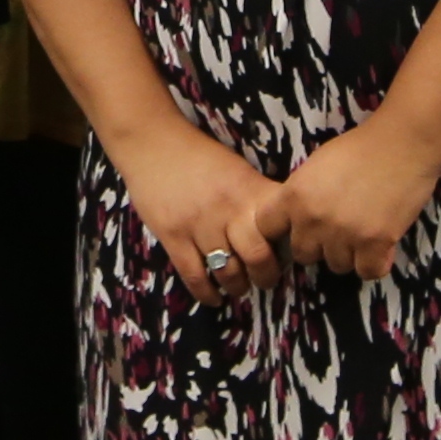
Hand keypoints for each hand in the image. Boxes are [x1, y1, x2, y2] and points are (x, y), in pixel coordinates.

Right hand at [112, 117, 285, 307]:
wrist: (151, 141)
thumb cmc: (199, 156)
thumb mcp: (238, 170)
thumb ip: (257, 198)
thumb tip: (281, 232)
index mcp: (249, 189)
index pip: (281, 227)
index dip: (289, 247)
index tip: (288, 254)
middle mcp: (228, 208)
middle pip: (258, 256)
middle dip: (266, 276)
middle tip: (265, 279)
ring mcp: (198, 224)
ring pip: (227, 271)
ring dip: (238, 286)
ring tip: (239, 286)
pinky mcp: (172, 236)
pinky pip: (194, 276)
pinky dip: (207, 294)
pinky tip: (214, 298)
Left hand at [274, 115, 440, 278]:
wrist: (403, 141)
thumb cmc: (359, 147)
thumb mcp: (315, 166)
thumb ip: (301, 194)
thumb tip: (294, 219)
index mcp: (294, 195)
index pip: (267, 229)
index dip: (283, 229)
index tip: (298, 226)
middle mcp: (314, 219)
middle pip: (302, 254)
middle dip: (318, 244)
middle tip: (338, 228)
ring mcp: (345, 234)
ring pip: (336, 265)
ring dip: (348, 254)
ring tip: (363, 231)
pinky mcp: (377, 243)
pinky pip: (368, 271)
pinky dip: (374, 262)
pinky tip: (380, 246)